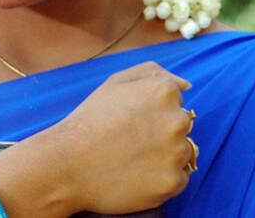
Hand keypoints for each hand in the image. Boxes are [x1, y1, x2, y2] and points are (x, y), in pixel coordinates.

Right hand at [46, 61, 195, 214]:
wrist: (68, 164)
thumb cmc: (90, 120)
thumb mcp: (116, 82)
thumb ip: (154, 73)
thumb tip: (186, 85)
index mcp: (164, 92)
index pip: (176, 101)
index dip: (152, 111)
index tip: (133, 121)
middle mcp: (176, 120)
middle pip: (182, 126)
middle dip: (163, 132)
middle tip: (131, 141)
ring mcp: (176, 153)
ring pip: (183, 152)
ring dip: (165, 156)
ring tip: (133, 159)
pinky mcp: (172, 182)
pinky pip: (179, 178)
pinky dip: (162, 179)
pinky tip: (138, 175)